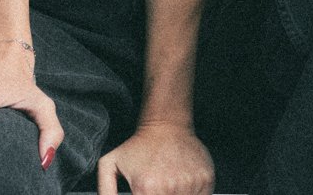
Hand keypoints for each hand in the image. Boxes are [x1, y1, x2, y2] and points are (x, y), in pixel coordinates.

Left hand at [96, 121, 213, 194]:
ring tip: (169, 184)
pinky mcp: (206, 180)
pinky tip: (181, 184)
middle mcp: (170, 189)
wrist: (166, 125)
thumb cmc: (139, 146)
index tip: (145, 194)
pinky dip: (192, 194)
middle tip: (158, 189)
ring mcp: (190, 185)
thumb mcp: (110, 165)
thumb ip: (106, 190)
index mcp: (146, 190)